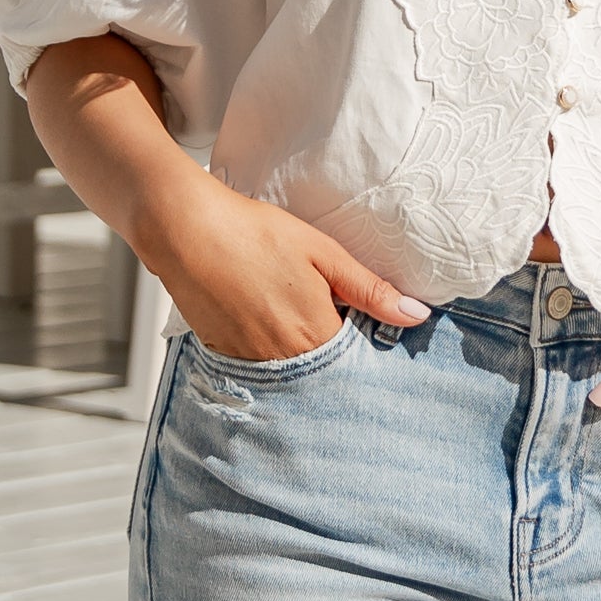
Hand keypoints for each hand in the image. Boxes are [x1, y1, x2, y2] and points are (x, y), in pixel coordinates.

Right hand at [140, 165, 427, 362]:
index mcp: (315, 334)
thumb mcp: (323, 253)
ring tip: (285, 308)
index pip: (355, 361)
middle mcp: (284, 359)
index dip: (362, 343)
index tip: (359, 324)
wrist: (185, 230)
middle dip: (330, 349)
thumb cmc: (254, 234)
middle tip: (320, 312)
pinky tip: (261, 315)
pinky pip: (257, 365)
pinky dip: (266, 348)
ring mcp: (250, 360)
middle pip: (323, 369)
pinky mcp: (224, 354)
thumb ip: (370, 289)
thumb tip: (415, 315)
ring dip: (298, 350)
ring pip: (290, 369)